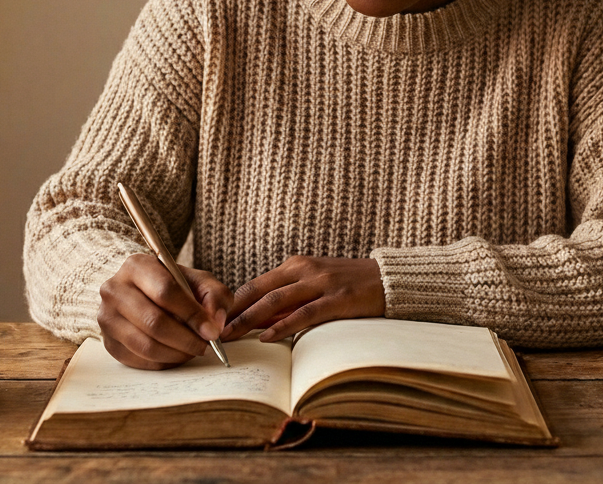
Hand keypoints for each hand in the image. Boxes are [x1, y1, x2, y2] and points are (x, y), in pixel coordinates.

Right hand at [98, 253, 231, 369]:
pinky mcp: (108, 342)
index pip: (165, 291)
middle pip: (153, 321)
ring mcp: (107, 317)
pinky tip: (177, 355)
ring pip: (145, 345)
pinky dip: (163, 362)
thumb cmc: (175, 287)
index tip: (211, 331)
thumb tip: (214, 323)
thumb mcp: (200, 282)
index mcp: (137, 266)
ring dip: (176, 354)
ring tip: (193, 350)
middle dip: (186, 339)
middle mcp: (114, 289)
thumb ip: (214, 296)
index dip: (192, 314)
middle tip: (206, 346)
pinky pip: (138, 360)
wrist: (145, 295)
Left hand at [222, 256, 384, 342]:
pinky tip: (268, 336)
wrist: (388, 278)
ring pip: (276, 301)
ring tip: (232, 335)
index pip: (255, 285)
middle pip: (259, 291)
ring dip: (250, 319)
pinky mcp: (337, 299)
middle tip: (214, 330)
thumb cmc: (349, 285)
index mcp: (296, 265)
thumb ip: (289, 301)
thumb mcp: (315, 286)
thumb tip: (259, 322)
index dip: (233, 304)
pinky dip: (283, 325)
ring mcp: (321, 283)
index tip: (214, 320)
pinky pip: (304, 313)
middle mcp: (304, 269)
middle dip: (234, 312)